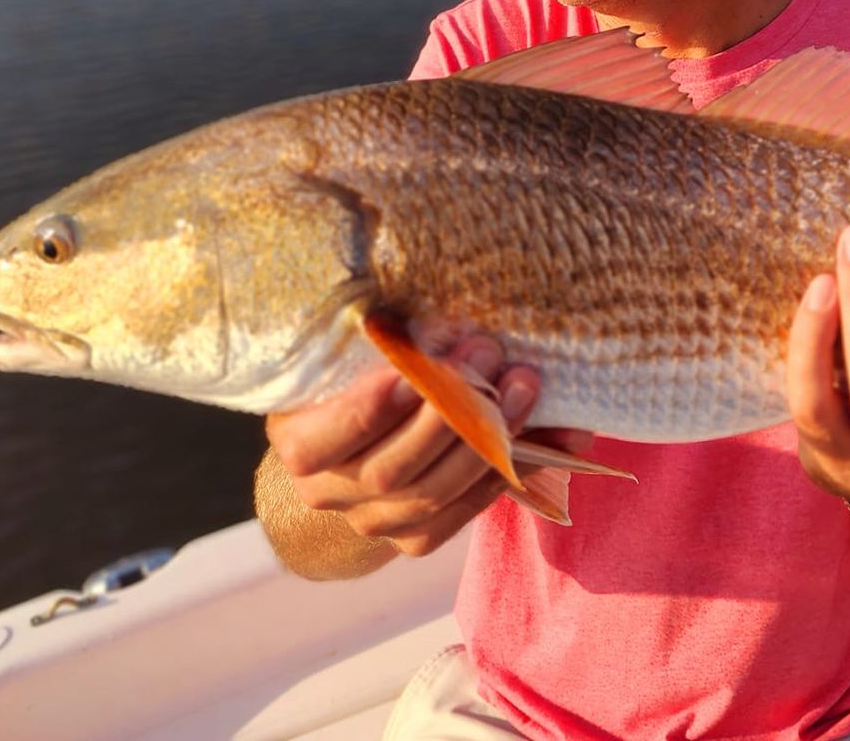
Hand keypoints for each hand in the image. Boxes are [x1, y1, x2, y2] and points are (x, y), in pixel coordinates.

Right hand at [265, 335, 588, 557]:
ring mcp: (375, 522)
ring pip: (435, 493)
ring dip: (489, 437)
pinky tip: (548, 435)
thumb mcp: (354, 354)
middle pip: (392, 469)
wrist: (359, 444)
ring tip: (524, 383)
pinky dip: (513, 470)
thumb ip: (384, 338)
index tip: (410, 370)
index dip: (367, 410)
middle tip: (488, 352)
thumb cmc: (360, 376)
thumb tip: (436, 310)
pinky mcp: (417, 540)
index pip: (322, 442)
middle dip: (448, 411)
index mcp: (301, 444)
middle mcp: (330, 493)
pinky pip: (467, 511)